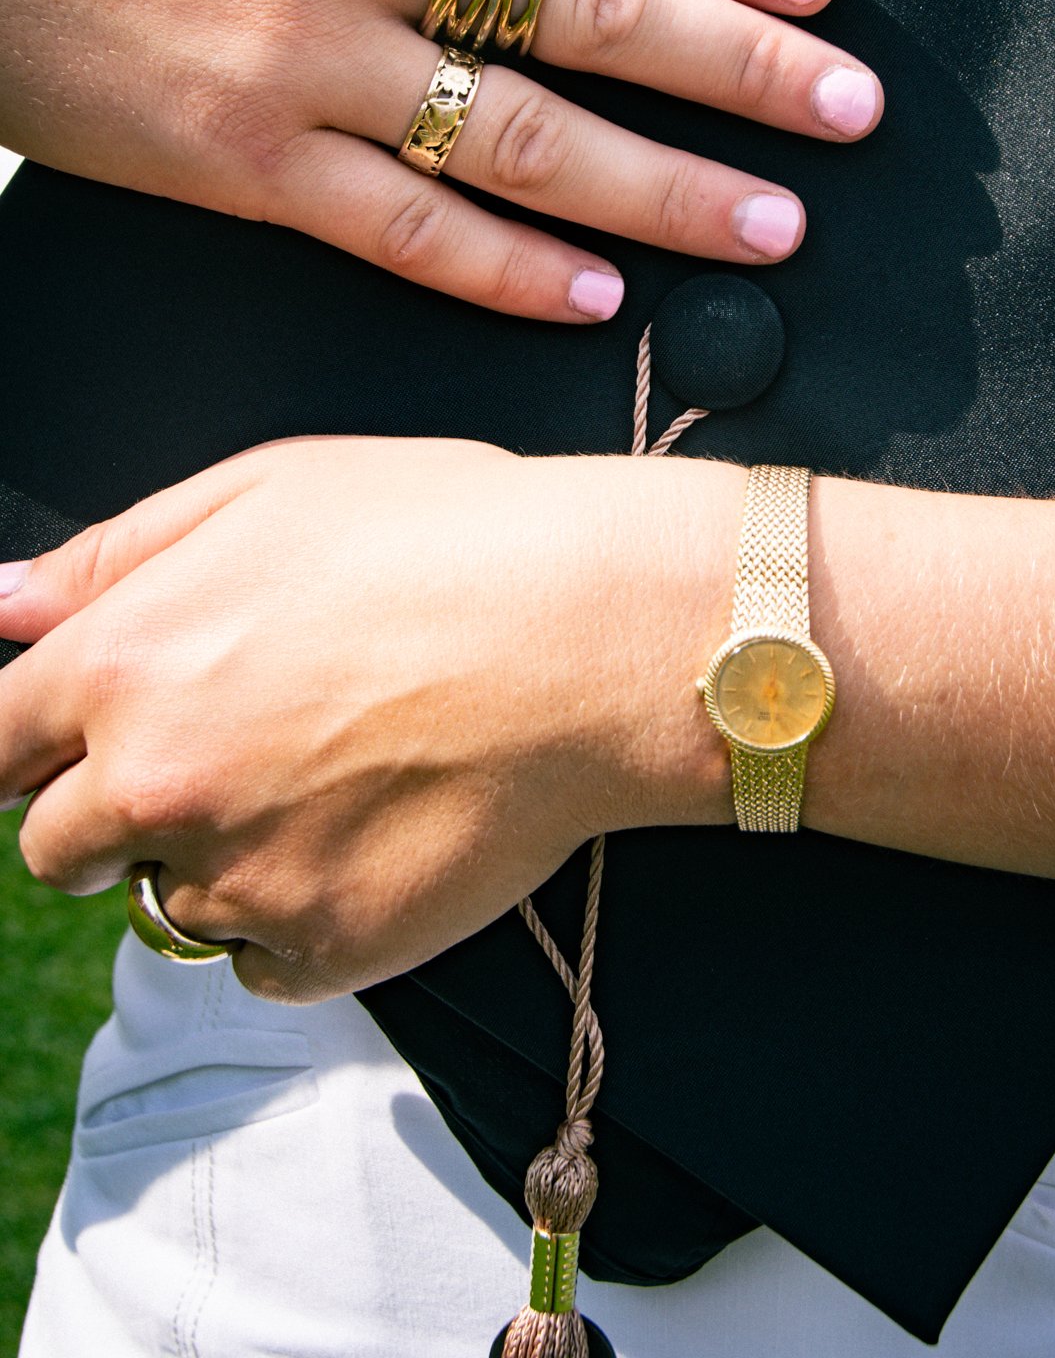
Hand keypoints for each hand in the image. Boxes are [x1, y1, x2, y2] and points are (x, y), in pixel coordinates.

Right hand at [0, 0, 880, 319]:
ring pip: (530, 142)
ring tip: (769, 227)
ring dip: (667, 191)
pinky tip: (596, 294)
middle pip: (602, 16)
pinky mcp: (244, 161)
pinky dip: (513, 269)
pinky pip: (409, 229)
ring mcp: (307, 58)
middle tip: (848, 117)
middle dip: (746, 72)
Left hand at [0, 438, 737, 998]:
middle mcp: (159, 784)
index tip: (75, 744)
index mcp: (125, 662)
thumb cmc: (451, 536)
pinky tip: (372, 835)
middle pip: (57, 853)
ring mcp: (242, 879)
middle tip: (227, 755)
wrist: (599, 631)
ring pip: (170, 907)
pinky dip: (300, 917)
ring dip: (220, 861)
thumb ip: (115, 554)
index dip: (34, 745)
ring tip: (331, 781)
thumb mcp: (271, 487)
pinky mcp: (329, 949)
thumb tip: (6, 601)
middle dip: (115, 811)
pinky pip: (264, 964)